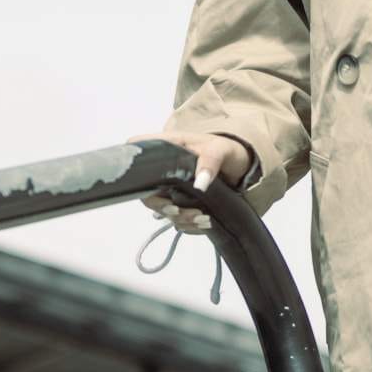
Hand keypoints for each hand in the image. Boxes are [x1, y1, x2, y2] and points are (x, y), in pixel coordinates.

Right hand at [125, 131, 251, 232]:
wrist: (239, 166)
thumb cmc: (225, 150)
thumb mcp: (220, 150)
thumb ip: (210, 162)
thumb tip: (199, 184)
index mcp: (167, 147)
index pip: (137, 151)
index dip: (133, 167)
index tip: (150, 189)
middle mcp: (164, 169)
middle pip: (146, 191)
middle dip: (162, 207)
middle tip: (179, 212)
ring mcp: (171, 187)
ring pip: (163, 209)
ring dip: (180, 219)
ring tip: (203, 219)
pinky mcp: (181, 202)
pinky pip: (177, 219)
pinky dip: (189, 225)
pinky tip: (205, 223)